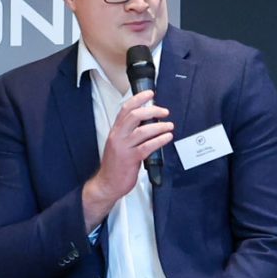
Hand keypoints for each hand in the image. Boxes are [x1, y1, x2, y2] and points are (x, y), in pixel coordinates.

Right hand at [84, 89, 174, 221]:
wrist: (107, 183)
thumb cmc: (115, 164)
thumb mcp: (119, 143)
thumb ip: (130, 132)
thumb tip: (148, 120)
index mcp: (115, 131)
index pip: (125, 109)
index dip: (138, 99)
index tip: (150, 93)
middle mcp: (118, 136)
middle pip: (134, 116)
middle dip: (152, 110)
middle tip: (164, 111)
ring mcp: (124, 148)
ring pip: (143, 131)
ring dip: (159, 126)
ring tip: (169, 126)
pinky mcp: (131, 159)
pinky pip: (147, 147)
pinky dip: (159, 140)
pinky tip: (167, 137)